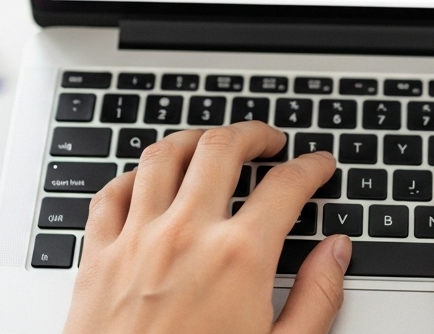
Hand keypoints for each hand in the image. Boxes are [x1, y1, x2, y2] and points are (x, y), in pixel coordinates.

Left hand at [63, 122, 350, 333]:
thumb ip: (316, 298)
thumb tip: (336, 253)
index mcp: (240, 259)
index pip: (286, 186)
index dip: (311, 167)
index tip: (318, 165)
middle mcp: (187, 235)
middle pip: (222, 149)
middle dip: (252, 134)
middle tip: (268, 140)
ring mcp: (137, 241)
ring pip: (164, 156)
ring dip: (194, 139)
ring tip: (211, 143)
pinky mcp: (98, 257)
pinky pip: (112, 192)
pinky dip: (134, 175)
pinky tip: (148, 178)